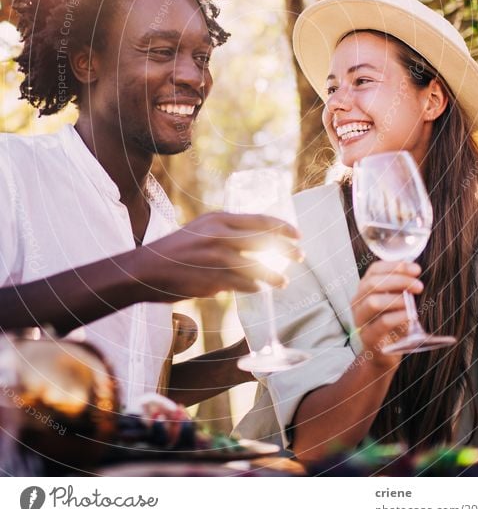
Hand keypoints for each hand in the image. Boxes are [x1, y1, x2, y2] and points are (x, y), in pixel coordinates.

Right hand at [136, 211, 301, 300]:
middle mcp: (219, 234)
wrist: (146, 269)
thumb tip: (254, 242)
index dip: (283, 227)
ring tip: (283, 282)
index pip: (260, 219)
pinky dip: (253, 287)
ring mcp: (216, 257)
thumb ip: (226, 231)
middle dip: (287, 249)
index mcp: (218, 218)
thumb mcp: (201, 229)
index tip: (297, 235)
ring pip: (257, 266)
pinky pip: (242, 284)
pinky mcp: (212, 278)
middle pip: (265, 241)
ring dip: (273, 275)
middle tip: (300, 256)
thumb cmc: (175, 250)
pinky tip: (259, 289)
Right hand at [351, 261, 423, 368]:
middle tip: (418, 285)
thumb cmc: (392, 324)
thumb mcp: (395, 301)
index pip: (375, 270)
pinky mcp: (368, 337)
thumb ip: (400, 287)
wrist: (384, 354)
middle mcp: (358, 302)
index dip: (395, 266)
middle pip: (373, 283)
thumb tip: (413, 272)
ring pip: (373, 301)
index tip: (415, 269)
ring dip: (397, 299)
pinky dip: (398, 316)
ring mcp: (360, 320)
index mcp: (364, 289)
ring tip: (411, 302)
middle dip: (399, 280)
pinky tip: (409, 315)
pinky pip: (382, 322)